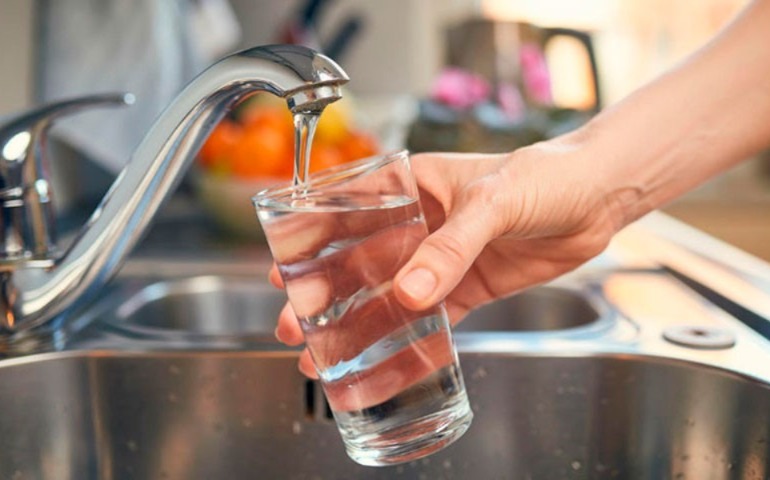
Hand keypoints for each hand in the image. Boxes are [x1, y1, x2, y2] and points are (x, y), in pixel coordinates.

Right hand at [273, 135, 624, 376]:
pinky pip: (433, 316)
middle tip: (297, 322)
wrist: (597, 198)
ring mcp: (442, 257)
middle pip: (361, 260)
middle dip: (326, 292)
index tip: (285, 268)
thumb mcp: (492, 202)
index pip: (350, 210)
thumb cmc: (544, 176)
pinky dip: (409, 337)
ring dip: (360, 321)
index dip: (313, 240)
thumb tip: (410, 291)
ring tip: (328, 350)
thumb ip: (451, 246)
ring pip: (391, 293)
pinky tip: (384, 356)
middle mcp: (421, 223)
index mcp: (413, 185)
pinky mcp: (468, 286)